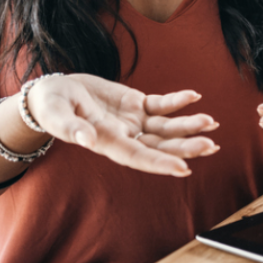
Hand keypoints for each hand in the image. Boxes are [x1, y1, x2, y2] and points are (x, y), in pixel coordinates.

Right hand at [25, 74, 218, 176]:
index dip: (160, 163)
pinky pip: (161, 104)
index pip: (138, 156)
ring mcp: (133, 120)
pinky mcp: (136, 103)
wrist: (53, 93)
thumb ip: (70, 128)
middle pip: (160, 145)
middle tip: (210, 146)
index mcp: (107, 142)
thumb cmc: (50, 107)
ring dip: (188, 126)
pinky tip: (194, 96)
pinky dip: (177, 101)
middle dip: (185, 146)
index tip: (184, 169)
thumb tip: (86, 140)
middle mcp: (125, 135)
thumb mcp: (55, 116)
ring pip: (166, 127)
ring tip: (211, 123)